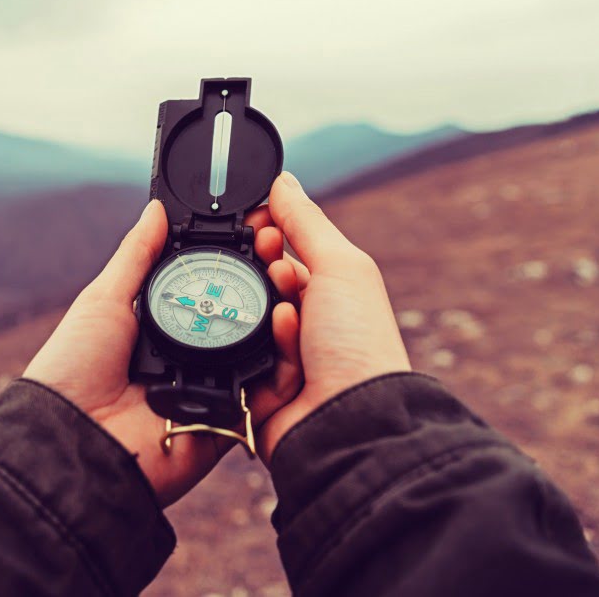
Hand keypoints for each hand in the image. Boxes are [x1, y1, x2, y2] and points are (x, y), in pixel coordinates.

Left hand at [24, 200, 300, 505]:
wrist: (69, 437)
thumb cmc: (73, 368)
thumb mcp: (104, 299)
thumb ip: (137, 254)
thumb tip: (157, 208)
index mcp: (165, 328)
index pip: (214, 289)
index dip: (238, 262)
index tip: (262, 229)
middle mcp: (193, 357)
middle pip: (246, 318)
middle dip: (271, 285)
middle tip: (284, 256)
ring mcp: (212, 390)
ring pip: (265, 353)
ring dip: (283, 319)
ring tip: (292, 282)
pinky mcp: (227, 423)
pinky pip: (267, 396)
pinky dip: (283, 366)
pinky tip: (289, 329)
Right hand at [255, 172, 411, 461]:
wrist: (350, 418)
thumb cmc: (360, 342)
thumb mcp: (339, 265)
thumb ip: (305, 221)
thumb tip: (282, 181)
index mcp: (329, 292)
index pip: (284, 252)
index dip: (269, 235)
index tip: (258, 224)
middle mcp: (307, 323)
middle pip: (259, 283)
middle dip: (263, 271)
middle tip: (272, 267)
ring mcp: (281, 357)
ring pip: (245, 319)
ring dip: (266, 314)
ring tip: (287, 317)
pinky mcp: (257, 388)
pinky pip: (238, 358)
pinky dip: (261, 351)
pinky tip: (282, 352)